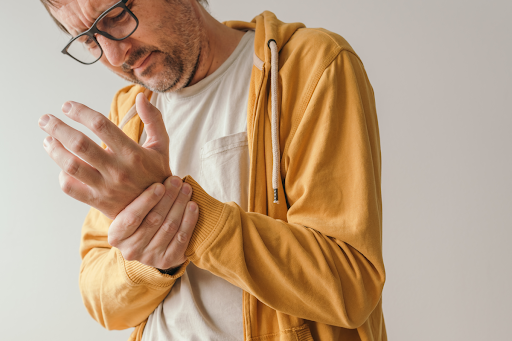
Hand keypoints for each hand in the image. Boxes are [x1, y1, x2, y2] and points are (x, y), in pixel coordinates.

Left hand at [39, 93, 170, 218]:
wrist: (160, 209)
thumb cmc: (157, 173)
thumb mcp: (162, 145)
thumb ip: (153, 119)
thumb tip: (141, 96)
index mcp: (133, 153)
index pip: (101, 125)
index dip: (80, 112)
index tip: (68, 106)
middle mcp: (118, 170)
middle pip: (80, 144)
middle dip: (58, 128)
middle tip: (45, 119)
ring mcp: (106, 187)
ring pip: (71, 166)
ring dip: (54, 150)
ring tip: (47, 140)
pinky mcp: (98, 201)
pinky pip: (72, 188)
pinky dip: (62, 176)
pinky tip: (62, 166)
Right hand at [108, 176, 198, 269]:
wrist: (149, 244)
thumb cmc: (140, 216)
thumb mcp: (129, 207)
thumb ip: (133, 190)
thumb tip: (146, 157)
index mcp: (116, 236)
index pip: (131, 217)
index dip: (146, 201)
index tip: (160, 185)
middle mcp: (130, 250)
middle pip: (153, 220)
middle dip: (168, 198)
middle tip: (177, 180)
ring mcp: (150, 257)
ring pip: (169, 227)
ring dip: (180, 205)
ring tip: (186, 188)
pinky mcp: (168, 260)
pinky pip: (182, 239)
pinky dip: (189, 220)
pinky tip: (193, 206)